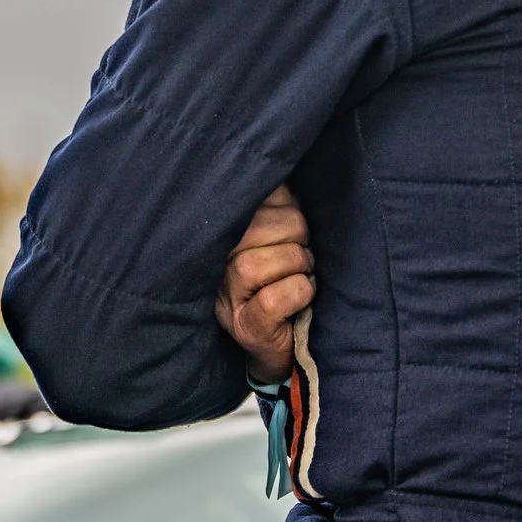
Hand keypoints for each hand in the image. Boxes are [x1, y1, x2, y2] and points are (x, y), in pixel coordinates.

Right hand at [215, 186, 312, 383]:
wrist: (287, 348)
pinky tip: (304, 295)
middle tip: (304, 252)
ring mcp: (228, 300)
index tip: (293, 217)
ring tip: (304, 272)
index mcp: (224, 236)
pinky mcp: (247, 328)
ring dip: (297, 265)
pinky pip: (273, 300)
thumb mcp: (278, 240)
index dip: (281, 204)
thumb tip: (283, 173)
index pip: (246, 202)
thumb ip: (276, 207)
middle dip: (295, 233)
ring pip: (257, 263)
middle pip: (254, 229)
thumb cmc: (287, 283)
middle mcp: (216, 267)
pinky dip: (298, 292)